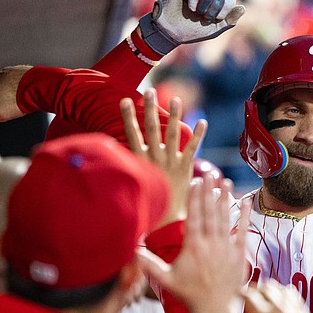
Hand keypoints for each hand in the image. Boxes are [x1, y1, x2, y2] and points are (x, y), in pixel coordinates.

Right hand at [0, 65, 32, 129]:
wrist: (38, 85)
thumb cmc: (19, 99)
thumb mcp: (1, 115)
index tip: (7, 116)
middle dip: (5, 105)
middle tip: (16, 108)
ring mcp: (6, 72)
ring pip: (6, 89)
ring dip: (12, 96)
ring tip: (22, 101)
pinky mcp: (18, 69)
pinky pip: (17, 82)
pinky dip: (20, 87)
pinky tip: (27, 92)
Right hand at [120, 88, 206, 225]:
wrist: (165, 220)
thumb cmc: (148, 204)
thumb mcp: (133, 185)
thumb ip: (127, 172)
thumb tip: (110, 165)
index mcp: (140, 162)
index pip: (132, 134)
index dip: (127, 117)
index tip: (124, 100)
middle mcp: (155, 158)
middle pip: (151, 129)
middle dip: (150, 109)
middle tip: (150, 91)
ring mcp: (171, 162)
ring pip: (173, 134)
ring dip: (174, 115)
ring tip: (176, 99)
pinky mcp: (186, 168)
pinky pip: (193, 148)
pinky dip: (199, 135)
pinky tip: (203, 121)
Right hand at [137, 174, 250, 311]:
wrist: (214, 308)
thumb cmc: (189, 294)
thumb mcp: (166, 279)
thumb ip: (149, 263)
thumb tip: (132, 250)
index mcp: (193, 247)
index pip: (194, 216)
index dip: (195, 198)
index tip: (195, 182)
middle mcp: (210, 244)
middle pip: (210, 212)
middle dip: (209, 192)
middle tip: (210, 174)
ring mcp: (226, 248)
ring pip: (225, 219)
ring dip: (225, 199)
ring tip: (225, 182)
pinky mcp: (239, 255)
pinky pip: (242, 232)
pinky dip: (244, 216)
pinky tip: (245, 202)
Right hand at [138, 0, 245, 55]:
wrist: (170, 33)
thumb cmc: (192, 30)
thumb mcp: (215, 28)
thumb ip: (229, 20)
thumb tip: (243, 7)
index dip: (228, 5)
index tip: (219, 18)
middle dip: (217, 5)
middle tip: (207, 17)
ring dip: (207, 0)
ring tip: (200, 13)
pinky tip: (190, 8)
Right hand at [209, 281, 312, 312]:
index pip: (248, 294)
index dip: (241, 293)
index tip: (237, 296)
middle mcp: (278, 308)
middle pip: (266, 288)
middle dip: (256, 289)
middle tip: (250, 296)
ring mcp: (293, 311)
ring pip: (282, 289)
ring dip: (272, 289)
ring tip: (266, 296)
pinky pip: (296, 297)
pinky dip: (287, 295)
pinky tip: (283, 302)